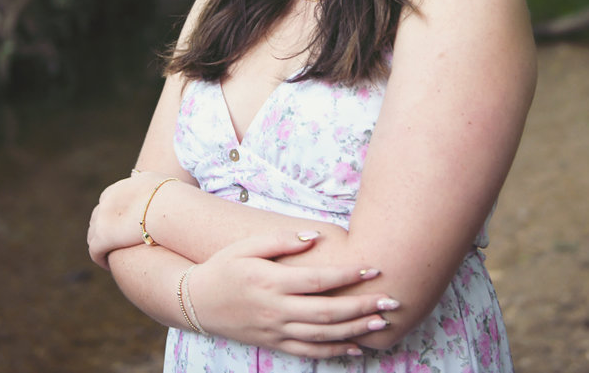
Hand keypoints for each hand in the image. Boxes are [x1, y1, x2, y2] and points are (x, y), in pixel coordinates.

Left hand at [88, 172, 172, 268]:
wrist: (165, 206)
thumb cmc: (169, 195)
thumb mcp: (155, 182)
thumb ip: (147, 183)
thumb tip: (150, 184)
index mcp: (116, 190)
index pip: (107, 202)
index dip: (113, 215)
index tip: (121, 225)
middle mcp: (105, 203)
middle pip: (97, 218)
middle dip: (104, 229)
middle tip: (115, 242)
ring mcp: (101, 220)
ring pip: (93, 235)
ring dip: (100, 245)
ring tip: (111, 255)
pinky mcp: (102, 239)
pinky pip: (95, 252)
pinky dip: (100, 258)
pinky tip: (108, 265)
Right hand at [189, 229, 398, 358]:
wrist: (196, 302)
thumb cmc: (224, 267)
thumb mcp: (247, 246)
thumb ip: (281, 240)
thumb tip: (315, 237)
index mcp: (271, 282)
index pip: (319, 280)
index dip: (349, 276)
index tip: (374, 268)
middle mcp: (276, 310)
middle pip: (328, 312)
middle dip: (363, 307)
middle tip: (392, 301)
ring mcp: (275, 331)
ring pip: (323, 335)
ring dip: (356, 331)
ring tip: (382, 323)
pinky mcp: (274, 344)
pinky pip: (309, 352)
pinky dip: (334, 352)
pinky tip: (357, 347)